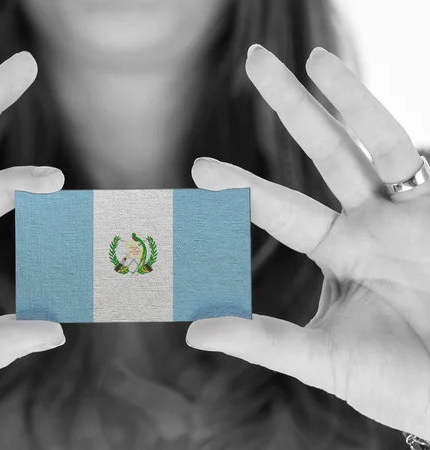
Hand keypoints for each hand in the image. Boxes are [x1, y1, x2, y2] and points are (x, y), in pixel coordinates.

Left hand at [187, 44, 429, 440]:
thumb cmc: (401, 383)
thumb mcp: (325, 360)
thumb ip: (263, 342)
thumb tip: (193, 332)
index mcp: (339, 253)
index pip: (281, 209)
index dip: (243, 188)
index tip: (199, 168)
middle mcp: (371, 223)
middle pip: (325, 151)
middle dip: (293, 107)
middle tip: (254, 60)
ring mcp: (413, 212)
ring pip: (377, 140)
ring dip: (348, 97)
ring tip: (314, 56)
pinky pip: (422, 159)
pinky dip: (399, 128)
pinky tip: (366, 95)